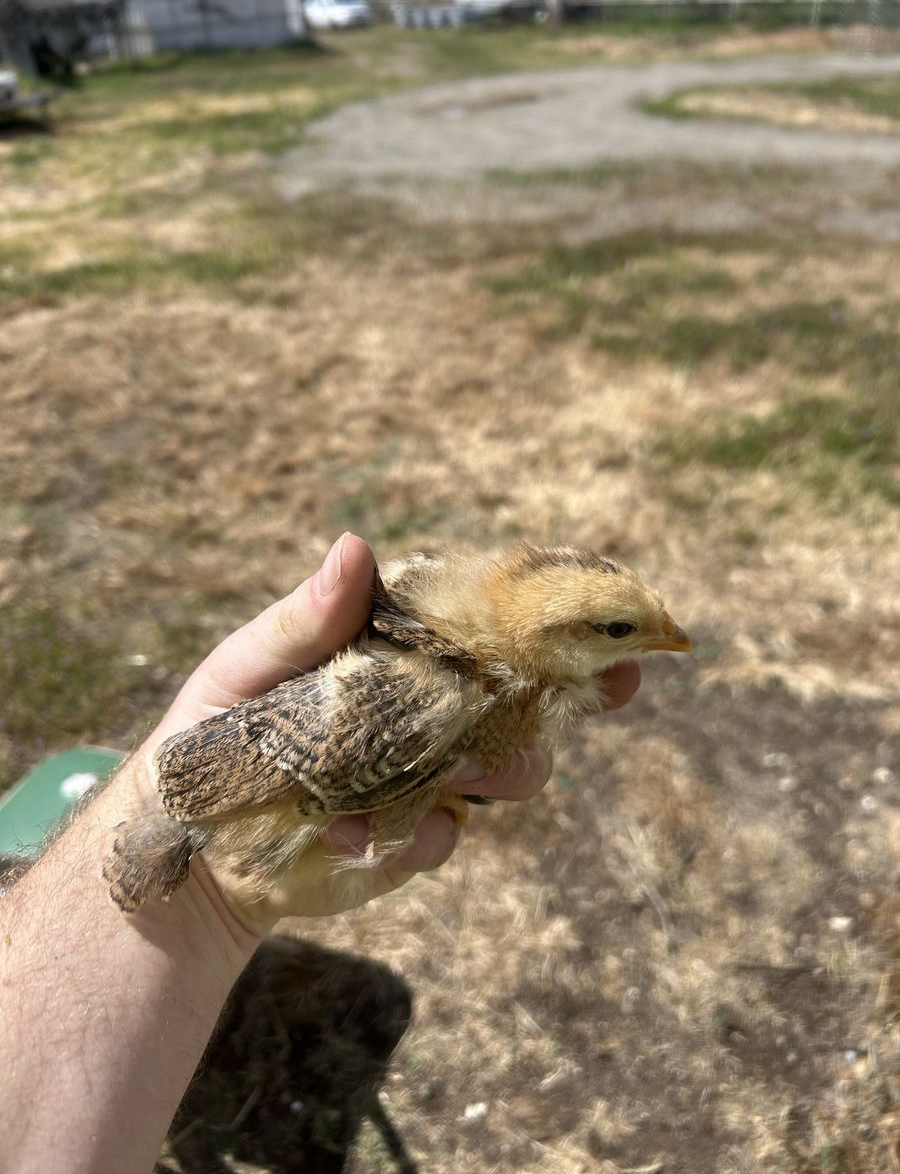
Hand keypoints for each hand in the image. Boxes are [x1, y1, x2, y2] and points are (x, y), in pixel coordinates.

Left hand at [135, 534, 639, 931]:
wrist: (193, 839)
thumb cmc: (212, 728)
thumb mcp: (248, 668)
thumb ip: (305, 622)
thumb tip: (356, 546)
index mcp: (398, 650)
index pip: (484, 624)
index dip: (548, 617)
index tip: (607, 614)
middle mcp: (428, 706)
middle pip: (522, 693)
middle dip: (571, 691)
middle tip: (613, 684)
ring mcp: (429, 772)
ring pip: (509, 766)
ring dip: (501, 770)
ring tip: (457, 782)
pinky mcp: (413, 834)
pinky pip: (445, 835)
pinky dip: (417, 835)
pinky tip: (351, 833)